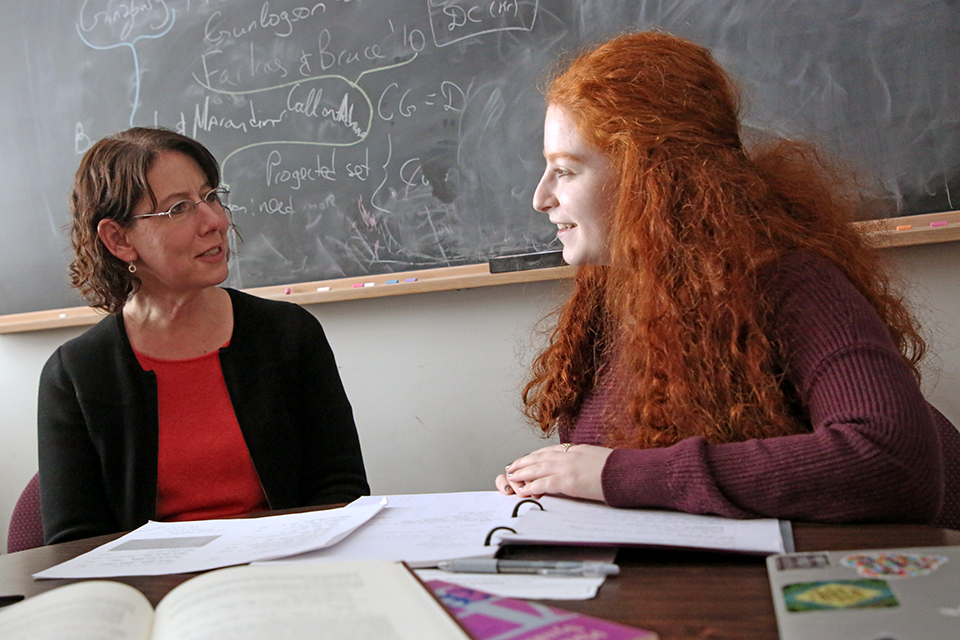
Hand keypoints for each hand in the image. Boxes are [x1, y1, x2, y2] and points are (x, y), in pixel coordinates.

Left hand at [494, 444, 612, 501]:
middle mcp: (569, 455)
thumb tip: (583, 465)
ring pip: (537, 469)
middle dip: (524, 462)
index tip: (527, 457)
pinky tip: (523, 490)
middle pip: (540, 457)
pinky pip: (543, 484)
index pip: (550, 450)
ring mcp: (567, 467)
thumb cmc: (618, 468)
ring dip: (522, 473)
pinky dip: (531, 487)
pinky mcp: (567, 481)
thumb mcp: (599, 457)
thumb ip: (587, 459)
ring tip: (512, 476)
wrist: (626, 472)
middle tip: (512, 466)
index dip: (536, 455)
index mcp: (577, 449)